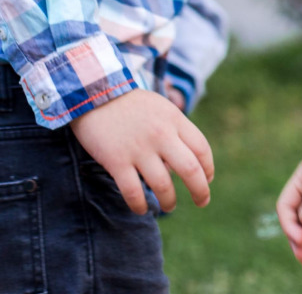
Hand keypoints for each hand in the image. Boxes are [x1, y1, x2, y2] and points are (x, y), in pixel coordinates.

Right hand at [70, 88, 214, 214]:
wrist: (94, 93)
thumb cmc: (131, 104)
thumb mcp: (161, 108)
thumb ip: (176, 131)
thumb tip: (184, 165)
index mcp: (174, 119)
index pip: (201, 148)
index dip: (208, 168)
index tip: (207, 180)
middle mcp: (161, 135)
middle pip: (190, 170)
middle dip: (200, 191)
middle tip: (202, 202)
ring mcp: (139, 149)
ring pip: (163, 186)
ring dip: (169, 202)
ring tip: (169, 206)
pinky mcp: (116, 161)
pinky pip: (133, 192)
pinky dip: (139, 205)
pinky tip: (141, 209)